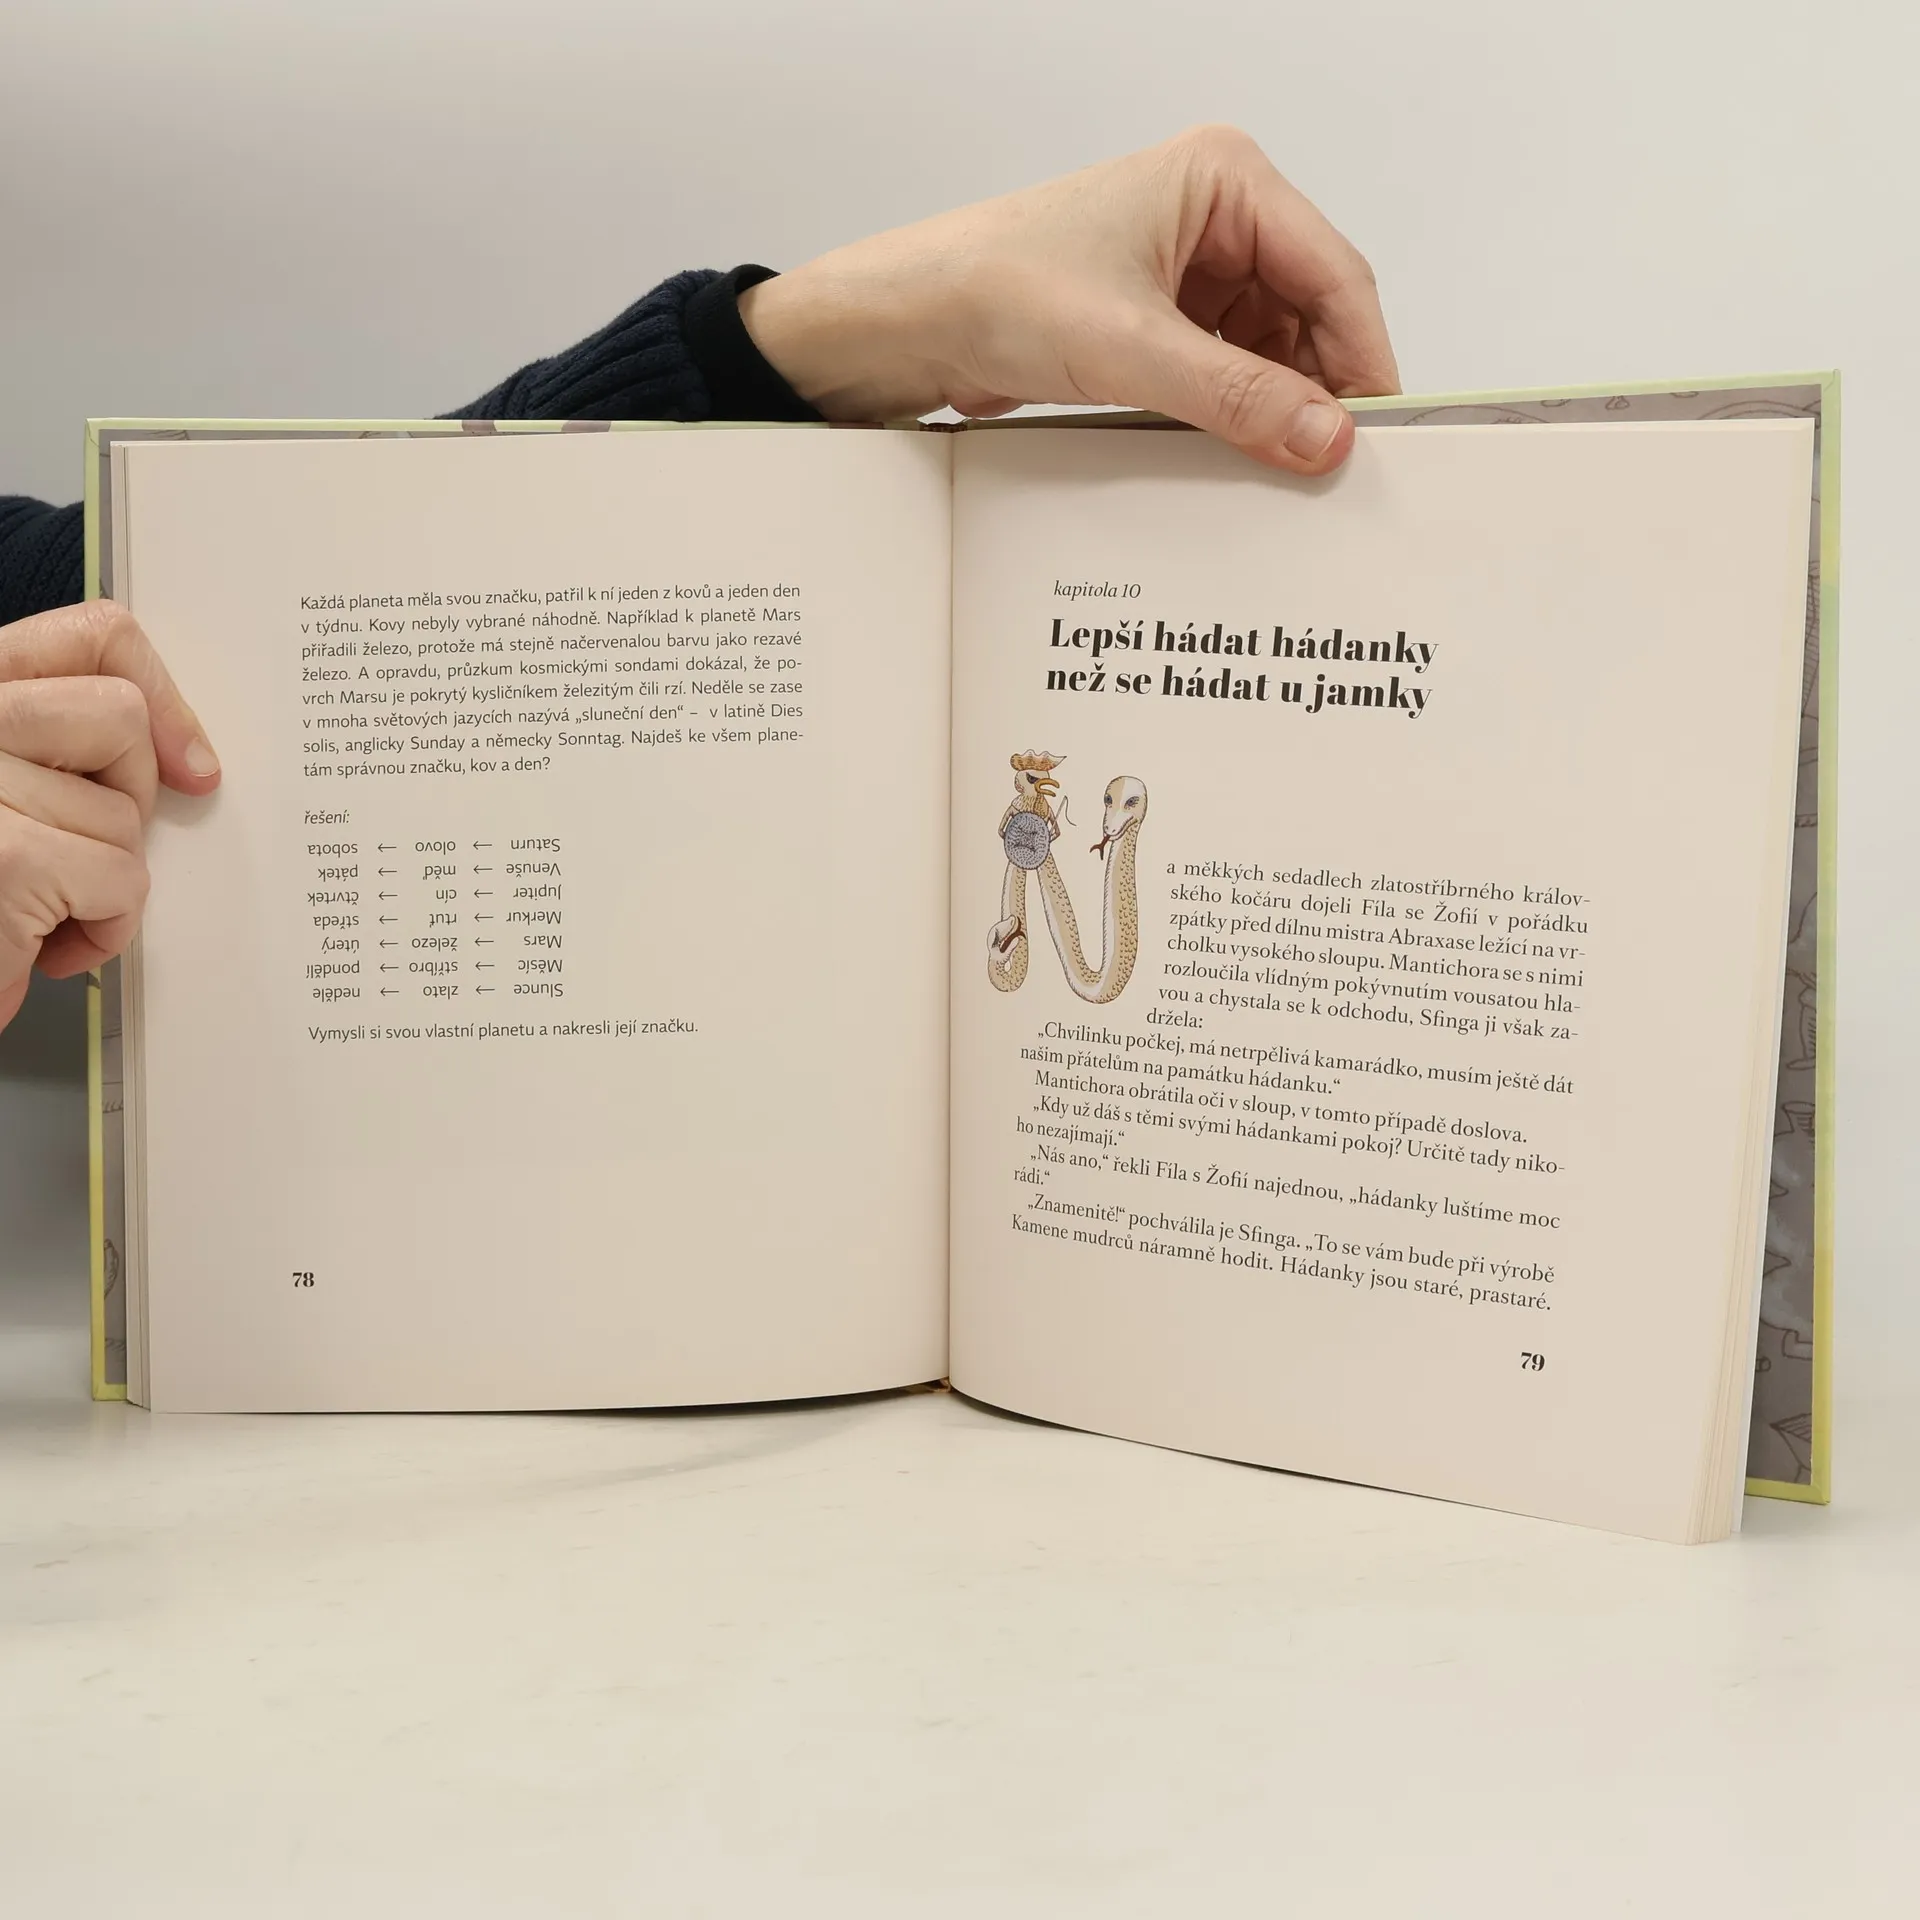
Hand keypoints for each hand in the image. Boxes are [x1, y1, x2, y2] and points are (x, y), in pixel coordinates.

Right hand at [0, 601, 219, 1030]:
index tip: (186, 760)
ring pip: (123, 811)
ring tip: (40, 907)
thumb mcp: (9, 788)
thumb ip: (61, 744)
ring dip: (105, 876)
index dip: (158, 693)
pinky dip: (102, 929)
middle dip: (128, 796)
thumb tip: (187, 756)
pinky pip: (120, 881)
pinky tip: (41, 949)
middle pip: (120, 716)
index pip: (89, 637)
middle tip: (78, 850)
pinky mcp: (9, 859)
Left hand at [740, 125, 1397, 474]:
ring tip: (1281, 472)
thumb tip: (1324, 438)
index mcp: (1224, 180)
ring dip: (1275, 410)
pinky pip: (1227, 373)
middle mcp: (1215, 217)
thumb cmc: (997, 290)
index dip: (1363, 359)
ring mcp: (1189, 271)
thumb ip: (1237, 398)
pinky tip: (1237, 459)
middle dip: (1319, 390)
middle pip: (1310, 315)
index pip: (1333, 274)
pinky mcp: (1161, 321)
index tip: (1378, 434)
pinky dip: (1237, 416)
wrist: (911, 322)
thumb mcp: (1132, 351)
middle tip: (1332, 469)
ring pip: (1271, 351)